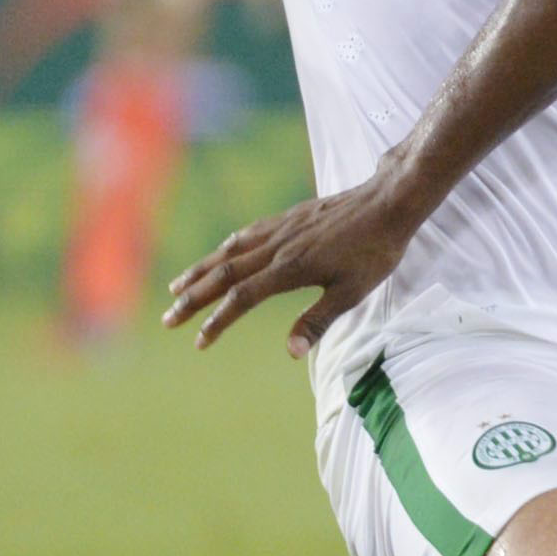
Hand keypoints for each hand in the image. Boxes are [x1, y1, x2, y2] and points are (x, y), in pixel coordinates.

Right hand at [162, 179, 418, 356]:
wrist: (389, 201)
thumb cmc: (376, 251)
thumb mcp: (352, 293)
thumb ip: (317, 321)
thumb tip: (290, 354)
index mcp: (289, 269)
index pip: (241, 299)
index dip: (217, 322)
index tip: (199, 342)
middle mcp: (276, 247)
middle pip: (223, 274)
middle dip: (193, 299)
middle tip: (168, 319)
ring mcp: (280, 229)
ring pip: (229, 252)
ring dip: (200, 271)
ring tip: (177, 287)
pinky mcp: (288, 218)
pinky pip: (246, 235)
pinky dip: (226, 248)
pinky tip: (220, 252)